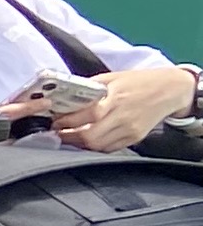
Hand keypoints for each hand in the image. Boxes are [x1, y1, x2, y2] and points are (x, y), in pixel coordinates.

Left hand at [48, 64, 193, 151]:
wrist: (170, 90)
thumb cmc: (139, 81)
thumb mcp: (112, 77)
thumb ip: (89, 88)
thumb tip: (64, 96)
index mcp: (116, 98)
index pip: (87, 115)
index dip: (67, 122)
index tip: (54, 122)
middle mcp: (123, 117)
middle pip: (90, 136)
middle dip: (68, 137)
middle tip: (57, 133)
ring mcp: (129, 130)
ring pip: (98, 146)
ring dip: (79, 144)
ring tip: (69, 136)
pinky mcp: (134, 138)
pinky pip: (109, 148)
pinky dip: (95, 146)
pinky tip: (87, 140)